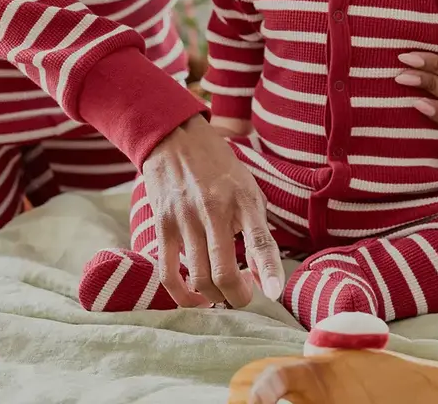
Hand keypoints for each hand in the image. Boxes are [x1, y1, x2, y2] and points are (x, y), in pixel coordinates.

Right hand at [142, 115, 283, 308]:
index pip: (259, 240)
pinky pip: (168, 272)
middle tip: (242, 295)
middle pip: (224, 271)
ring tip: (221, 293)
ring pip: (198, 278)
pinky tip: (195, 297)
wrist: (177, 140)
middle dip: (237, 296)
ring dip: (213, 297)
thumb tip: (263, 276)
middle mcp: (214, 210)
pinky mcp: (162, 225)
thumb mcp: (249, 190)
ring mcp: (185, 219)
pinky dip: (182, 295)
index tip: (275, 294)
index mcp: (243, 199)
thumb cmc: (220, 169)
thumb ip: (258, 230)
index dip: (269, 269)